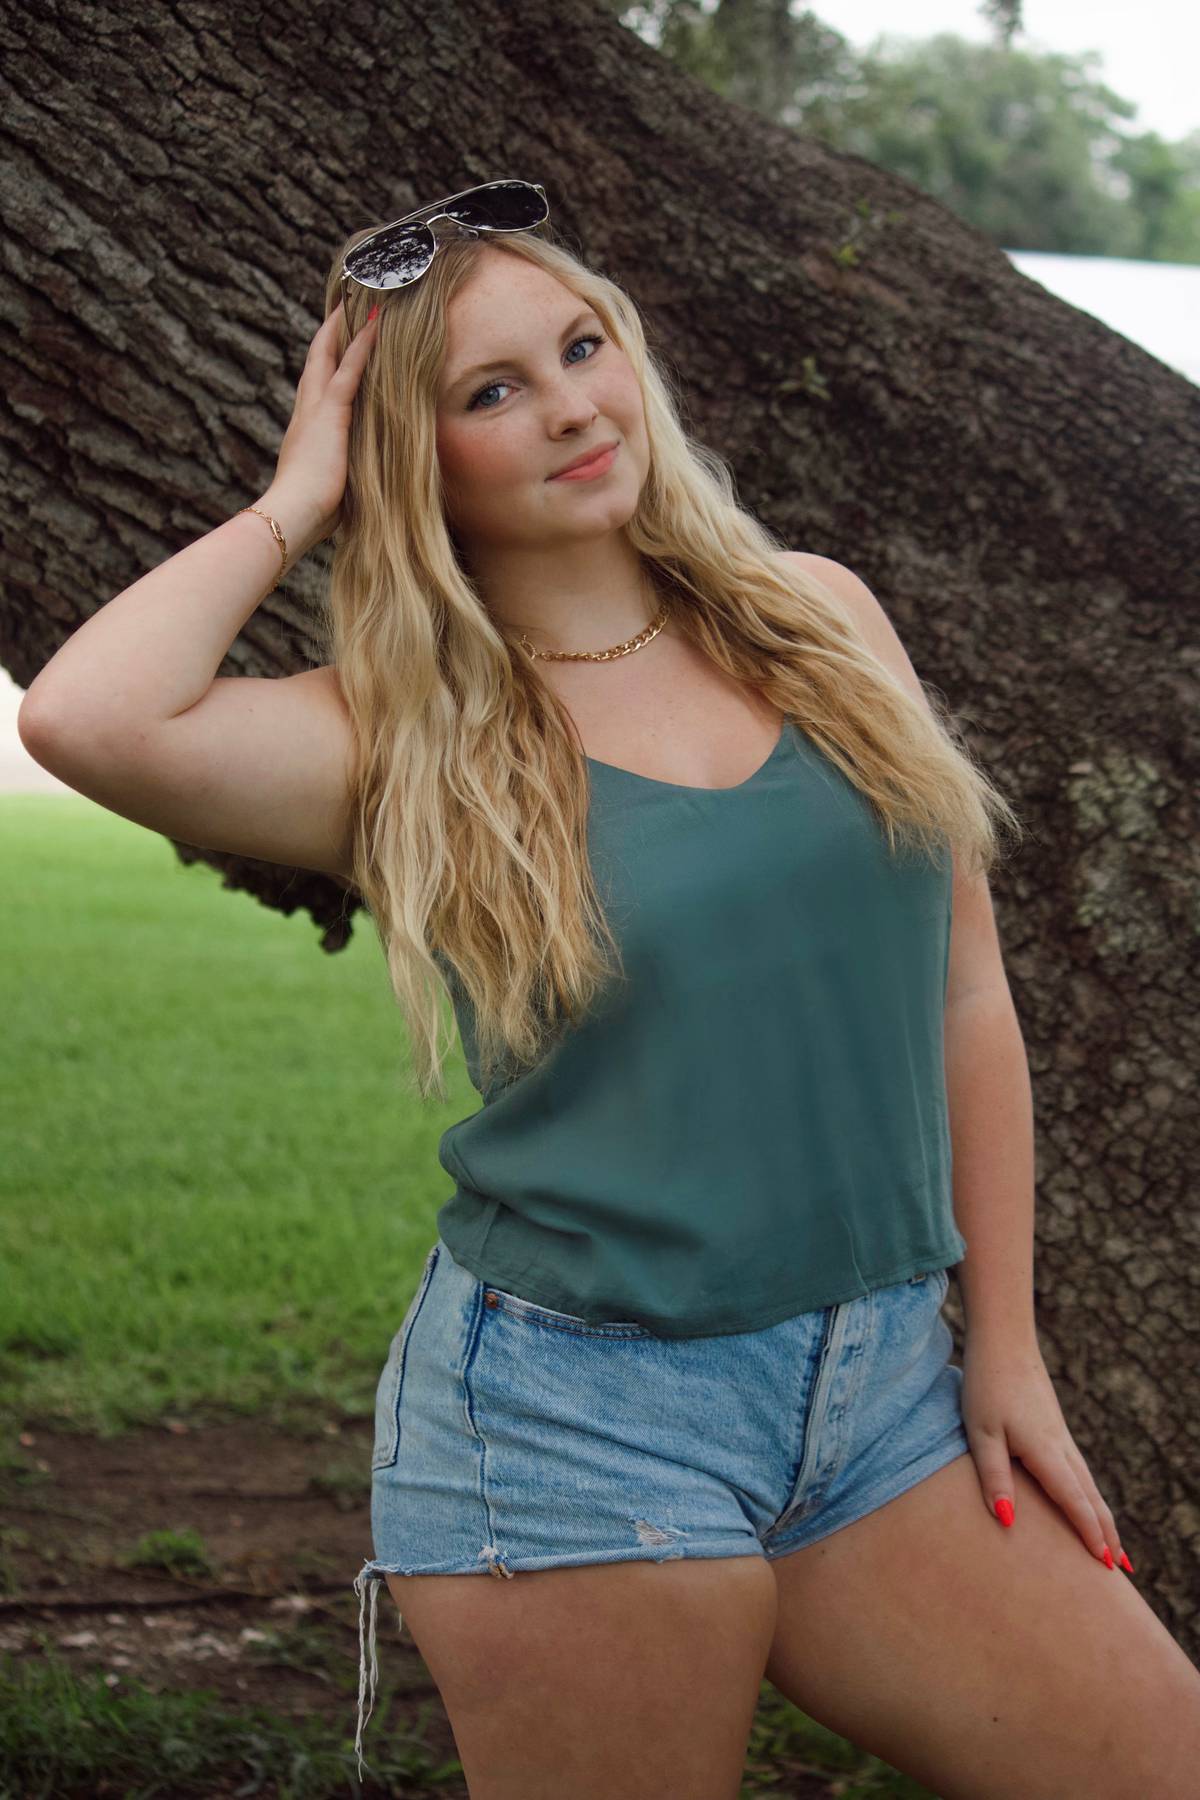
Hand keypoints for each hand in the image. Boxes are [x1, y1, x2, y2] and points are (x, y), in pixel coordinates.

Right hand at [267, 298, 380, 553]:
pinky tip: (376, 322)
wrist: (291, 516)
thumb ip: (339, 478)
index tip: (335, 339)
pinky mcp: (330, 415)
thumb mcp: (328, 490)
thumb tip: (351, 490)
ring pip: (330, 356)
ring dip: (346, 326)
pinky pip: (349, 371)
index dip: (325, 361)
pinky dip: (362, 345)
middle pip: (316, 361)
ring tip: (363, 297)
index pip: (316, 386)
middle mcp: (306, 413)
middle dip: (330, 332)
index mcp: (305, 430)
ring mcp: (315, 411)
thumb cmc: (307, 516)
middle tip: (345, 302)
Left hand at [960, 1337, 1132, 1573]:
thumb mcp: (981, 1434)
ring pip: (1089, 1483)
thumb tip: (1007, 1521)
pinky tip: (1088, 1500)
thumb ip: (994, 1477)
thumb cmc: (987, 1387)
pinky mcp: (1055, 1428)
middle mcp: (1061, 1446)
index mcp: (1045, 1451)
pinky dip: (1091, 1494)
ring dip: (1102, 1515)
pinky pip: (1079, 1470)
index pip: (1074, 1500)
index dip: (1090, 1533)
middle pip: (1091, 1496)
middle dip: (1107, 1532)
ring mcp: (1061, 1436)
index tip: (1105, 1564)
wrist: (1004, 1342)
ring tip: (1114, 1545)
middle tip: (1122, 1569)